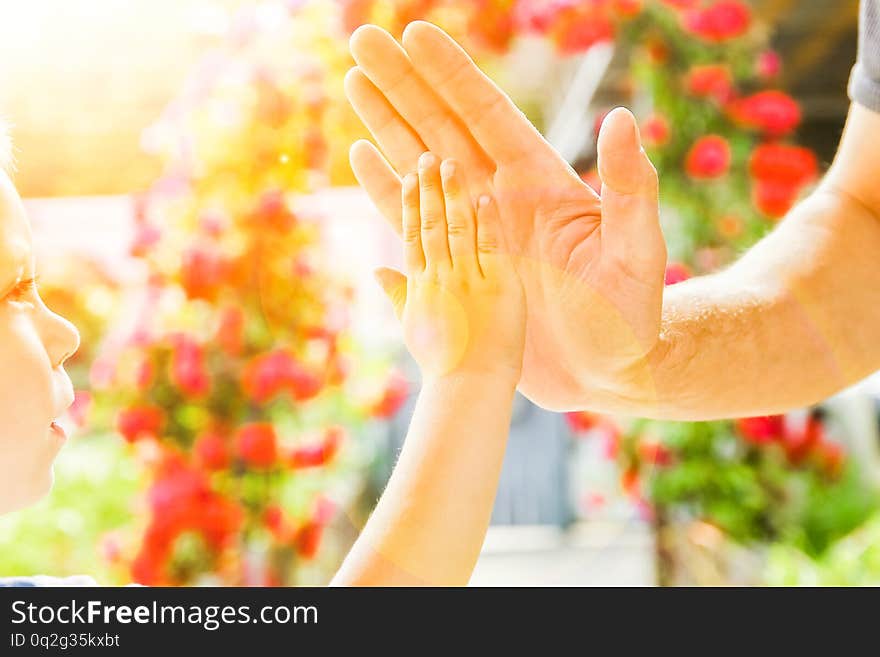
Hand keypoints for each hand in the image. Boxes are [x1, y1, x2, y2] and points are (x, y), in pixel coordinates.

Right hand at [347, 21, 665, 409]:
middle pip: (442, 126)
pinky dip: (386, 188)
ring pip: (421, 165)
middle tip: (363, 43)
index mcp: (539, 182)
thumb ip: (629, 188)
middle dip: (403, 85)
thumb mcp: (636, 250)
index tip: (413, 35)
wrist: (607, 370)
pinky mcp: (458, 265)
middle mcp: (501, 196)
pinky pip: (414, 220)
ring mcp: (475, 229)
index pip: (486, 115)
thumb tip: (622, 119)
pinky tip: (361, 157)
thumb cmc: (630, 314)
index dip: (449, 76)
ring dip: (387, 124)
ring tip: (354, 85)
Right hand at [374, 152, 524, 382]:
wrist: (470, 396)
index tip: (404, 171)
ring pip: (453, 228)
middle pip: (428, 221)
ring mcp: (468, 281)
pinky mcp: (499, 289)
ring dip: (448, 195)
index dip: (405, 200)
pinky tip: (483, 197)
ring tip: (442, 162)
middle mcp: (441, 277)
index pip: (411, 232)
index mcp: (422, 285)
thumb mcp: (414, 327)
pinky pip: (490, 248)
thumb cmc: (444, 366)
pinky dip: (486, 223)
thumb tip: (378, 269)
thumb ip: (398, 293)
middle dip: (424, 186)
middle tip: (420, 152)